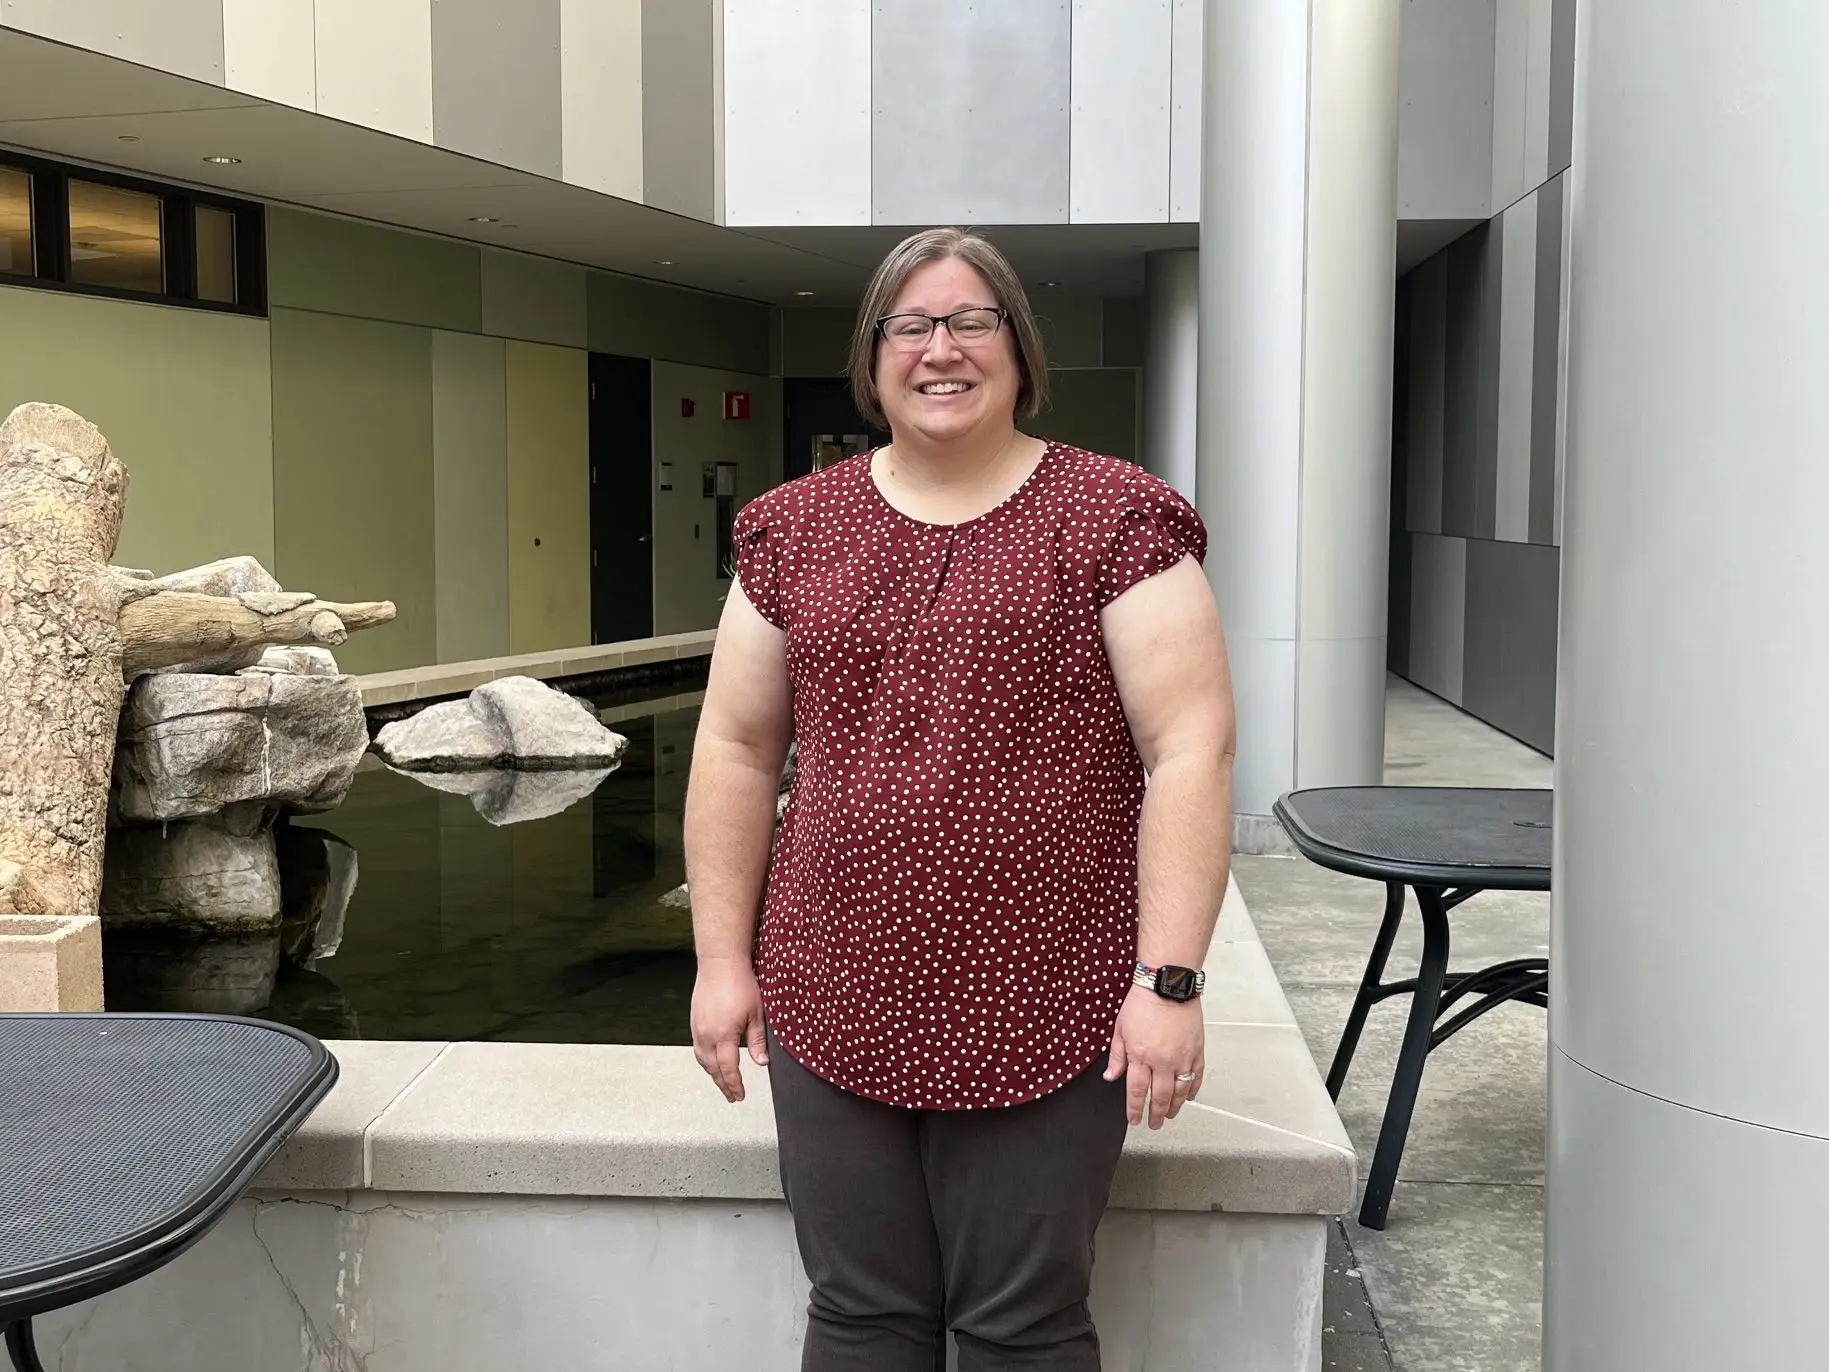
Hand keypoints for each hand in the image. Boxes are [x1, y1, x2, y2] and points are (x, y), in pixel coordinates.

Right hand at [690, 958, 768, 1101]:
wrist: (720, 962)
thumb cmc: (740, 983)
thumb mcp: (756, 1013)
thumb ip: (758, 1040)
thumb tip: (762, 1063)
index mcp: (723, 1035)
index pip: (728, 1069)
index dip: (735, 1084)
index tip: (740, 1095)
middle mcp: (706, 1035)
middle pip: (713, 1069)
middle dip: (723, 1084)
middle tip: (732, 1096)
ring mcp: (698, 1028)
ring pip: (703, 1060)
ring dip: (712, 1074)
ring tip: (722, 1082)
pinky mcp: (694, 1021)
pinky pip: (698, 1048)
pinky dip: (705, 1060)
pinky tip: (712, 1061)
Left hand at [1105, 985, 1204, 1128]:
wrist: (1167, 985)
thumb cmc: (1143, 1003)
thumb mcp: (1120, 1029)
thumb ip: (1117, 1056)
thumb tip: (1111, 1077)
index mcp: (1141, 1056)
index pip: (1136, 1092)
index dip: (1134, 1109)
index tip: (1134, 1120)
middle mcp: (1162, 1061)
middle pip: (1159, 1097)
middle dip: (1155, 1115)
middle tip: (1154, 1124)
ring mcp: (1182, 1057)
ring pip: (1180, 1092)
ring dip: (1174, 1107)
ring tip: (1169, 1115)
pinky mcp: (1196, 1051)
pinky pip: (1196, 1077)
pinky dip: (1192, 1090)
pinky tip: (1188, 1097)